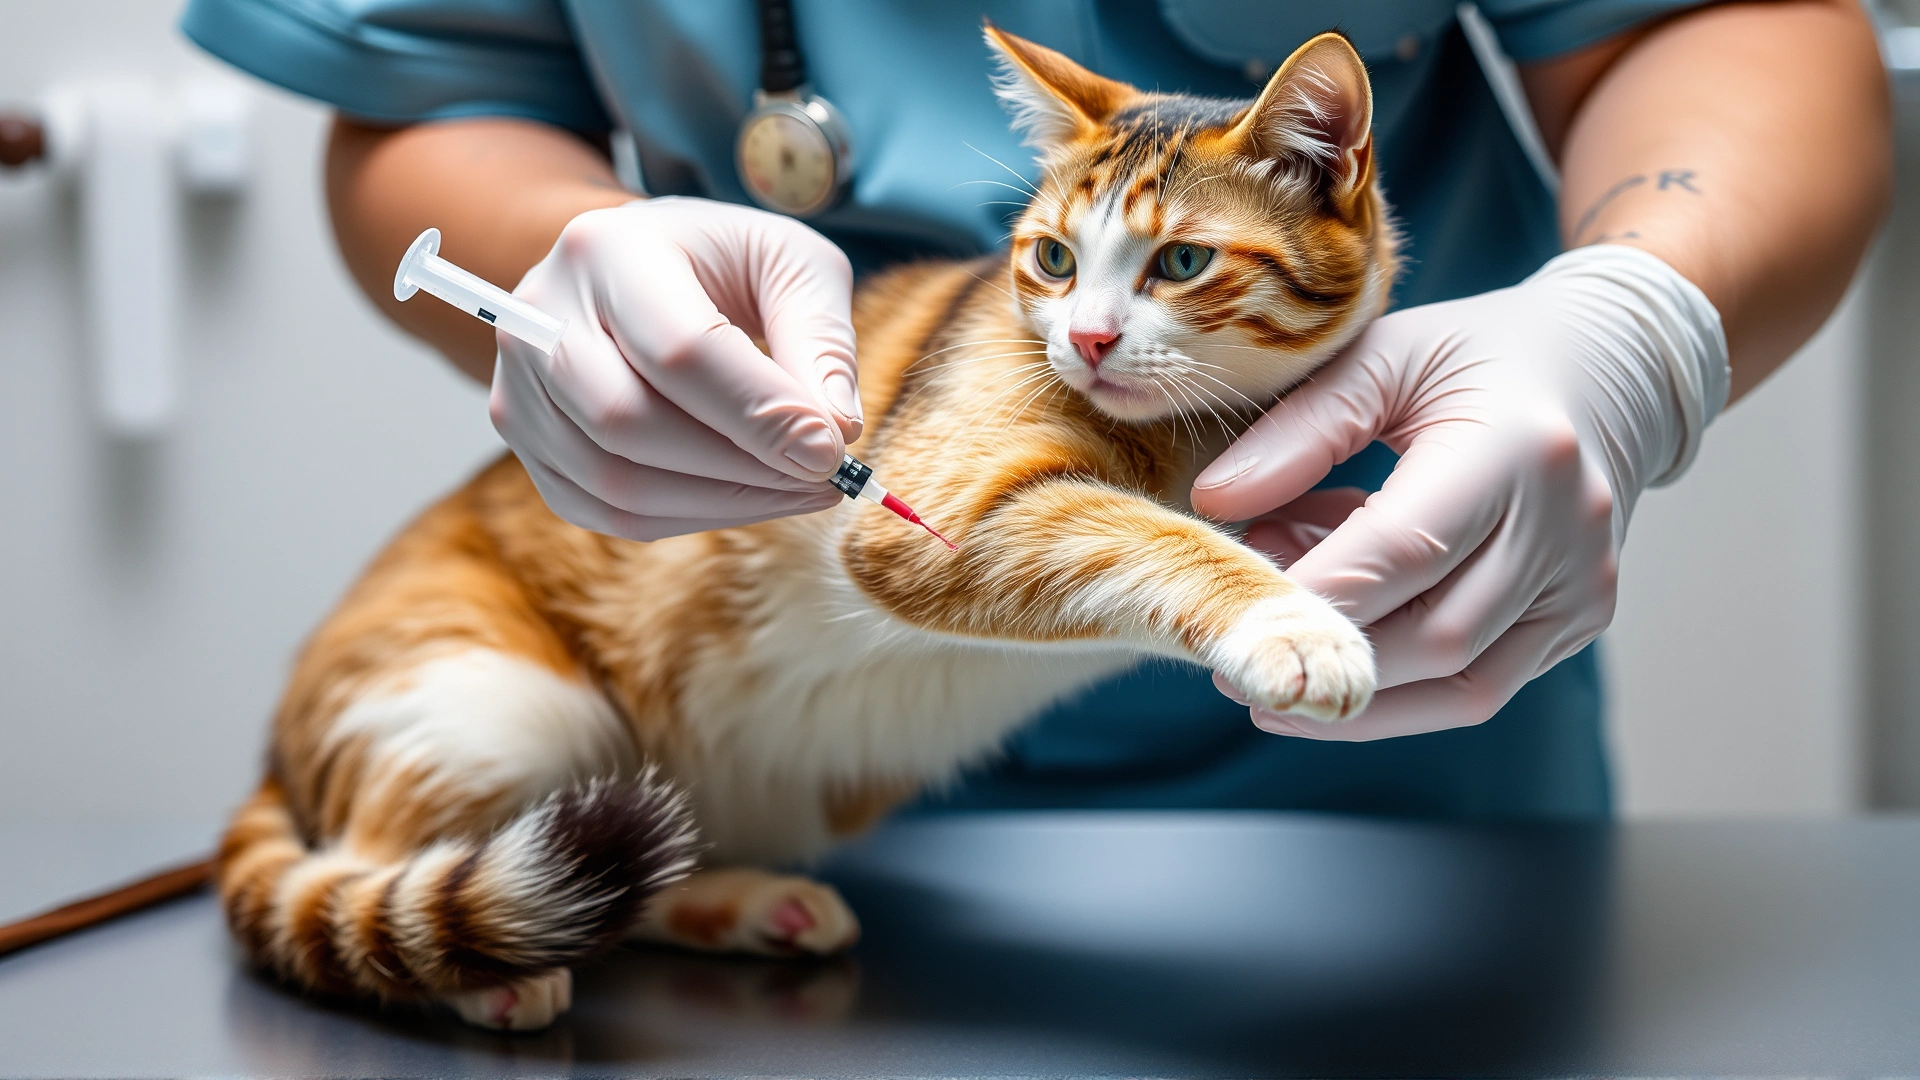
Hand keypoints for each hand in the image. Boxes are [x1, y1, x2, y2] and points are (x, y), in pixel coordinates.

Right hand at [491, 196, 862, 539]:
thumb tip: (834, 433)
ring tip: (795, 490)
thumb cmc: (724, 261)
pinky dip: (686, 518)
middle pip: (628, 422)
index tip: (831, 453)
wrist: (639, 263)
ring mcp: (520, 381)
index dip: (758, 414)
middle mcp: (543, 313)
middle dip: (740, 468)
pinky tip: (744, 497)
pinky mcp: (526, 438)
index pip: (679, 350)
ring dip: (721, 504)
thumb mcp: (790, 264)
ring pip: (613, 480)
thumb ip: (820, 340)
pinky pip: (603, 510)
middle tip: (821, 479)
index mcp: (608, 248)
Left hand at [1194, 245, 1726, 739]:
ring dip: (1355, 678)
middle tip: (1241, 632)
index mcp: (1519, 447)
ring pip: (1459, 686)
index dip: (1314, 594)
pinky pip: (1479, 687)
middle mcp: (1567, 527)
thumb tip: (1214, 505)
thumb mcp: (1382, 357)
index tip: (1232, 611)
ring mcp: (1585, 585)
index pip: (1405, 549)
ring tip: (1284, 634)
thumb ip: (1298, 430)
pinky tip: (1342, 635)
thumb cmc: (1478, 355)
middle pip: (1434, 636)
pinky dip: (1397, 681)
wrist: (1609, 369)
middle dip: (1326, 646)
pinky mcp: (1580, 621)